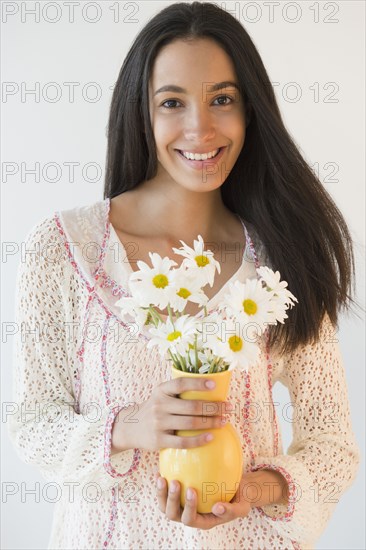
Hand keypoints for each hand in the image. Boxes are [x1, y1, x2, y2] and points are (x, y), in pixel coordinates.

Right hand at [112, 376, 228, 452]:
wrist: (131, 427)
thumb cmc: (155, 409)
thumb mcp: (161, 395)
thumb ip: (178, 392)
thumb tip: (211, 388)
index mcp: (161, 390)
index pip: (181, 383)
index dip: (198, 383)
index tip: (214, 385)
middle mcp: (159, 405)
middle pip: (192, 406)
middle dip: (214, 407)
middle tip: (228, 408)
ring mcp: (158, 423)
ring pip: (190, 423)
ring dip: (211, 422)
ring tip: (223, 421)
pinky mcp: (159, 440)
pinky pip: (183, 442)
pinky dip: (199, 440)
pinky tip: (211, 437)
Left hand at [155, 472, 251, 529]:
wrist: (235, 489)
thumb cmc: (238, 498)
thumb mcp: (242, 507)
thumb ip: (232, 510)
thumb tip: (217, 508)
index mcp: (202, 520)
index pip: (191, 519)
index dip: (188, 508)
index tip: (192, 490)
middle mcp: (189, 515)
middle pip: (173, 514)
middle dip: (172, 500)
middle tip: (175, 482)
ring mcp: (181, 506)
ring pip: (164, 505)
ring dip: (161, 493)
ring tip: (161, 478)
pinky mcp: (177, 494)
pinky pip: (164, 492)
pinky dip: (160, 483)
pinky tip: (160, 470)